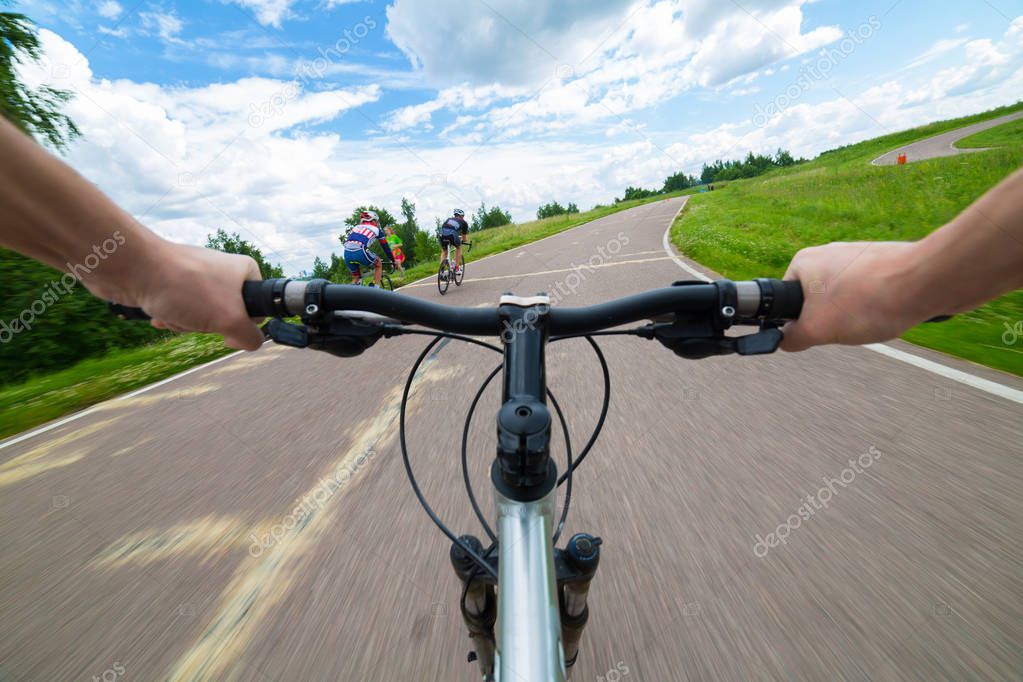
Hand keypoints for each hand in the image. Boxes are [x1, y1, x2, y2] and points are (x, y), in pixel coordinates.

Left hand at [102, 240, 264, 350]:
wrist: (132, 267)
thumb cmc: (185, 288)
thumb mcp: (230, 319)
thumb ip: (250, 336)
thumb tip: (250, 342)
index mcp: (243, 271)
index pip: (257, 309)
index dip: (243, 324)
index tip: (226, 323)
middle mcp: (222, 271)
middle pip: (226, 316)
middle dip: (207, 325)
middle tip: (197, 316)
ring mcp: (196, 277)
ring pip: (201, 316)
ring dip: (186, 323)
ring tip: (174, 312)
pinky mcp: (173, 282)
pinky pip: (180, 309)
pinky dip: (171, 316)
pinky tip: (159, 314)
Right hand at [780, 241, 928, 351]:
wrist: (926, 282)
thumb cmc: (868, 301)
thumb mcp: (817, 330)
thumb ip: (792, 338)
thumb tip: (785, 341)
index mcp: (803, 261)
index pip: (785, 301)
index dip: (798, 322)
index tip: (816, 331)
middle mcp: (827, 252)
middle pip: (817, 300)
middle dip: (830, 319)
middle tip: (844, 327)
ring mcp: (857, 255)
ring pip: (845, 297)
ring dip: (854, 313)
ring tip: (870, 318)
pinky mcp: (882, 261)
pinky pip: (869, 291)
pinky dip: (875, 305)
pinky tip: (887, 311)